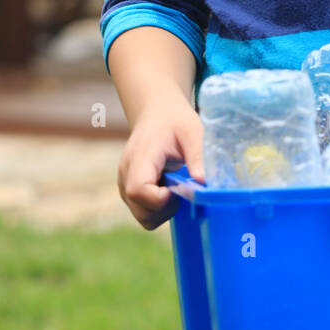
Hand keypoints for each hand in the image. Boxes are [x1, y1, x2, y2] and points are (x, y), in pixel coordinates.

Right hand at [118, 99, 205, 230]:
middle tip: (181, 189)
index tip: (177, 189)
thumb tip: (203, 182)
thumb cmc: (175, 121)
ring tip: (176, 187)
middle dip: (166, 209)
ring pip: (142, 216)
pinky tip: (169, 189)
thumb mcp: (192, 131)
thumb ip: (197, 156)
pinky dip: (159, 208)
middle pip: (140, 210)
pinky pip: (144, 211)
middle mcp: (127, 174)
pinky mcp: (130, 191)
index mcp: (140, 157)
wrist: (156, 113)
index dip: (159, 199)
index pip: (138, 190)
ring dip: (164, 210)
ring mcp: (126, 184)